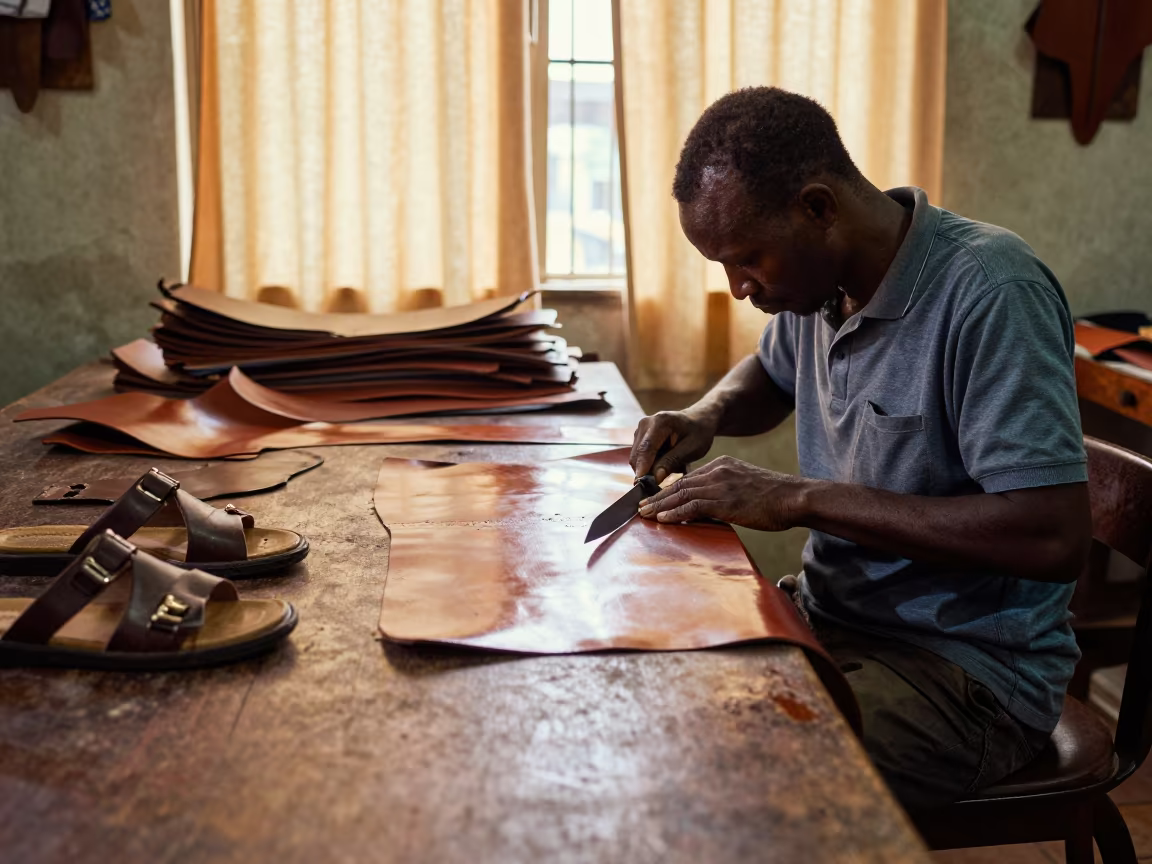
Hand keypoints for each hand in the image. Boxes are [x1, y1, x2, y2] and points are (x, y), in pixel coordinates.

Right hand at [630, 409, 718, 482]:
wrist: (698, 420)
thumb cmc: (698, 433)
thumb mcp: (692, 448)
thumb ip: (672, 461)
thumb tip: (655, 477)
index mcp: (660, 422)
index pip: (646, 448)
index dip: (643, 467)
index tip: (642, 485)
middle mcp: (645, 423)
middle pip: (637, 454)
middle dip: (646, 471)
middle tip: (663, 481)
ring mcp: (640, 429)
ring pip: (636, 457)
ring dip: (649, 468)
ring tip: (670, 467)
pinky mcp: (639, 436)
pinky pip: (639, 456)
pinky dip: (649, 464)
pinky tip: (665, 462)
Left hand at [636, 455, 810, 531]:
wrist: (795, 497)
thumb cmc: (775, 497)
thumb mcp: (745, 486)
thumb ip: (725, 491)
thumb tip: (708, 507)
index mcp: (723, 465)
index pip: (689, 478)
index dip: (669, 489)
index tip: (655, 498)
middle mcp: (719, 471)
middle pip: (680, 484)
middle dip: (657, 496)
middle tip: (640, 506)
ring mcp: (721, 485)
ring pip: (682, 493)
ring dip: (660, 505)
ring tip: (645, 514)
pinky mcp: (726, 501)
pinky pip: (693, 505)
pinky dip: (675, 512)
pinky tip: (664, 518)